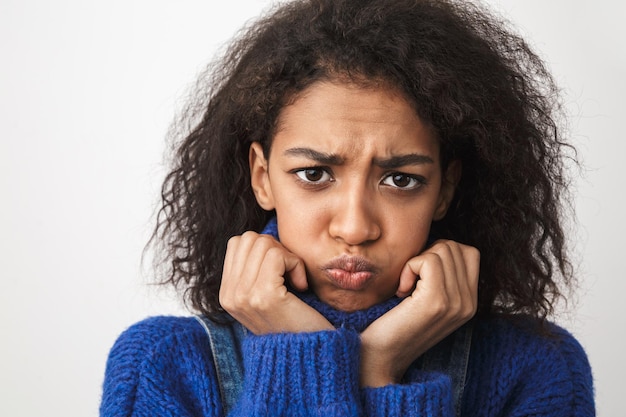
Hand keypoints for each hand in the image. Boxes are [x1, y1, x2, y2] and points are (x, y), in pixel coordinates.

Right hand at [220, 231, 332, 333]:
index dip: (265, 248)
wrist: (309, 354)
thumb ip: (253, 269)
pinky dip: (295, 264)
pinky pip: (277, 255)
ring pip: (263, 243)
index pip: (237, 243)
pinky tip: (300, 285)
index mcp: (226, 293)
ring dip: (287, 256)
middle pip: (249, 239)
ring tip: (294, 281)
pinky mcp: (264, 295)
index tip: (279, 271)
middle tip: (288, 274)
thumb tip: (261, 237)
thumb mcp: (264, 294)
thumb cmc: (294, 320)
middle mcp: (229, 295)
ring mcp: (244, 296)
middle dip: (275, 248)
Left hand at [359, 240, 478, 386]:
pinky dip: (409, 268)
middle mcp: (469, 303)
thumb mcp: (427, 297)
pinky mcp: (437, 301)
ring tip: (406, 287)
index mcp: (470, 302)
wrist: (380, 357)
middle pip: (454, 247)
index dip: (440, 252)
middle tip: (411, 281)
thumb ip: (442, 275)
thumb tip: (439, 243)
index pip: (469, 253)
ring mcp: (456, 303)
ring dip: (416, 262)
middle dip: (426, 254)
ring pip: (442, 250)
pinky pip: (428, 260)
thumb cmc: (394, 322)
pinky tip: (401, 292)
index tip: (420, 274)